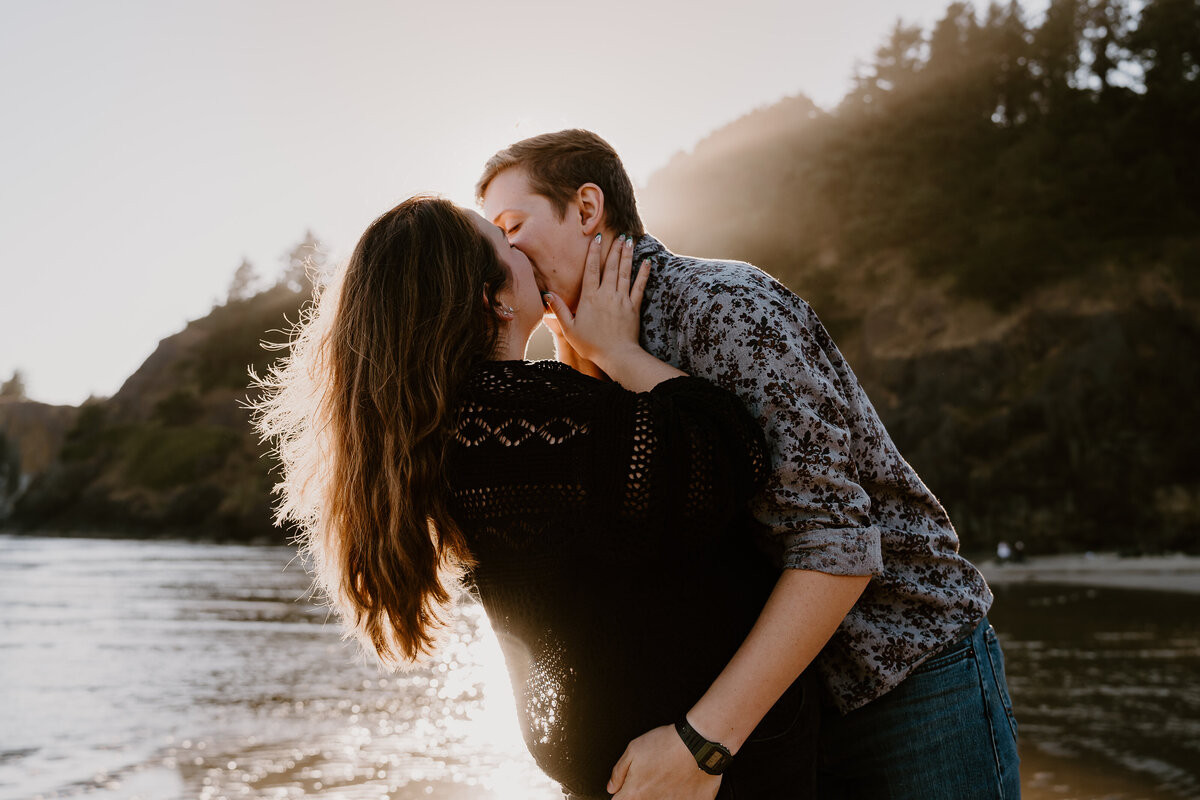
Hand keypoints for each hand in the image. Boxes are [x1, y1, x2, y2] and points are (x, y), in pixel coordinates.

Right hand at [543, 233, 649, 374]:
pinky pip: (640, 286)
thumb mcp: (569, 329)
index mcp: (590, 298)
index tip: (598, 238)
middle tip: (620, 234)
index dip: (594, 252)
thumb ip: (559, 310)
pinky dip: (644, 273)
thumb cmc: (591, 345)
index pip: (591, 269)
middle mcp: (607, 294)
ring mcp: (622, 299)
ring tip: (630, 241)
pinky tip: (647, 262)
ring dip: (627, 255)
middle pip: (611, 267)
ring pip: (625, 272)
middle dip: (615, 249)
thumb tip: (547, 294)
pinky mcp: (634, 307)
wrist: (616, 356)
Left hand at [607, 724, 721, 799]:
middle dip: (643, 794)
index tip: (627, 788)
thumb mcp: (633, 749)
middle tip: (653, 778)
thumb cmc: (667, 743)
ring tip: (669, 778)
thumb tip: (612, 787)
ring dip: (662, 794)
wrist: (697, 743)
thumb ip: (618, 772)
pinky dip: (681, 795)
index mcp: (635, 792)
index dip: (623, 793)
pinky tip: (683, 783)